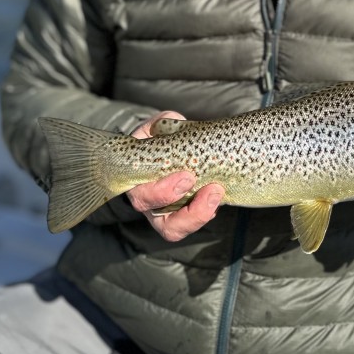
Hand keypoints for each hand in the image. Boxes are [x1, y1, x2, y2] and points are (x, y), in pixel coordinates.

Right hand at [127, 112, 223, 241]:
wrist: (164, 144)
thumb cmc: (159, 135)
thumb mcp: (158, 125)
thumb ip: (163, 124)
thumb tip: (174, 126)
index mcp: (136, 179)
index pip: (142, 195)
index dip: (164, 191)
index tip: (187, 176)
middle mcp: (148, 201)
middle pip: (161, 222)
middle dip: (188, 211)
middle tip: (210, 189)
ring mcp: (163, 211)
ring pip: (176, 229)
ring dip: (200, 215)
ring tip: (217, 193)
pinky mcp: (182, 213)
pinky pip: (191, 223)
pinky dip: (207, 212)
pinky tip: (217, 196)